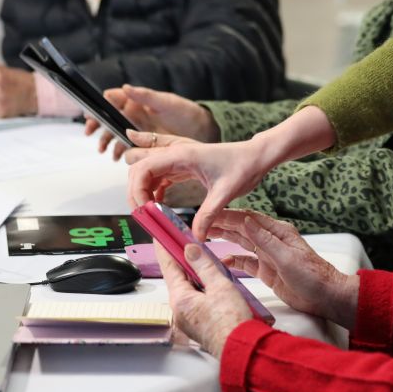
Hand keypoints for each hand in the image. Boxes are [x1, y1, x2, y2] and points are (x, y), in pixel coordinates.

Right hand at [85, 84, 219, 159]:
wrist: (203, 131)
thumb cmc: (186, 112)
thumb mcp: (167, 102)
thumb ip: (146, 96)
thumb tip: (126, 87)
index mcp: (138, 101)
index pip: (113, 99)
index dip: (100, 104)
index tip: (92, 111)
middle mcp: (135, 114)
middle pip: (109, 117)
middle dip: (97, 124)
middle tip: (90, 131)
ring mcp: (138, 129)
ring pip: (115, 133)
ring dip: (106, 140)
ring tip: (104, 149)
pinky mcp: (143, 143)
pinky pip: (126, 146)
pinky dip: (119, 151)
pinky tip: (117, 157)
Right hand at [125, 106, 338, 237]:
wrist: (256, 156)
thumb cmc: (244, 165)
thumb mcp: (226, 193)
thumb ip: (208, 215)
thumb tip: (196, 236)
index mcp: (182, 155)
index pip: (143, 169)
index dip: (136, 191)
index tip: (144, 211)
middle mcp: (176, 155)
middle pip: (139, 171)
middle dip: (135, 193)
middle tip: (143, 216)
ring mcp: (179, 160)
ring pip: (147, 174)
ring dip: (144, 192)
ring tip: (150, 214)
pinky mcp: (184, 167)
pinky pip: (160, 178)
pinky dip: (155, 191)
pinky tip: (161, 206)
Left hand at [157, 241, 251, 357]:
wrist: (243, 348)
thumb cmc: (232, 323)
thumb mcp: (220, 286)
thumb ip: (204, 265)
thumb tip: (190, 250)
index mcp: (181, 300)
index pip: (168, 268)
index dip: (165, 249)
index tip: (161, 236)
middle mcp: (181, 311)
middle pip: (179, 278)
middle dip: (186, 261)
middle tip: (189, 244)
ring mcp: (190, 319)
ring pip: (191, 289)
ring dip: (200, 274)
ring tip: (211, 262)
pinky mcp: (200, 323)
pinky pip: (198, 299)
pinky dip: (206, 288)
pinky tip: (219, 282)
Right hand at [206, 209, 358, 328]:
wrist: (324, 296)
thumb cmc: (312, 275)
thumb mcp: (287, 257)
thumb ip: (265, 240)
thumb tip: (246, 221)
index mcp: (278, 232)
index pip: (249, 219)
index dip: (229, 216)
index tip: (211, 213)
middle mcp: (272, 242)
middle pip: (243, 230)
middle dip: (223, 225)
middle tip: (201, 223)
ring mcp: (268, 256)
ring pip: (242, 244)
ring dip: (225, 240)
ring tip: (206, 237)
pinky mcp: (266, 271)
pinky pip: (246, 263)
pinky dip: (233, 262)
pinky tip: (221, 261)